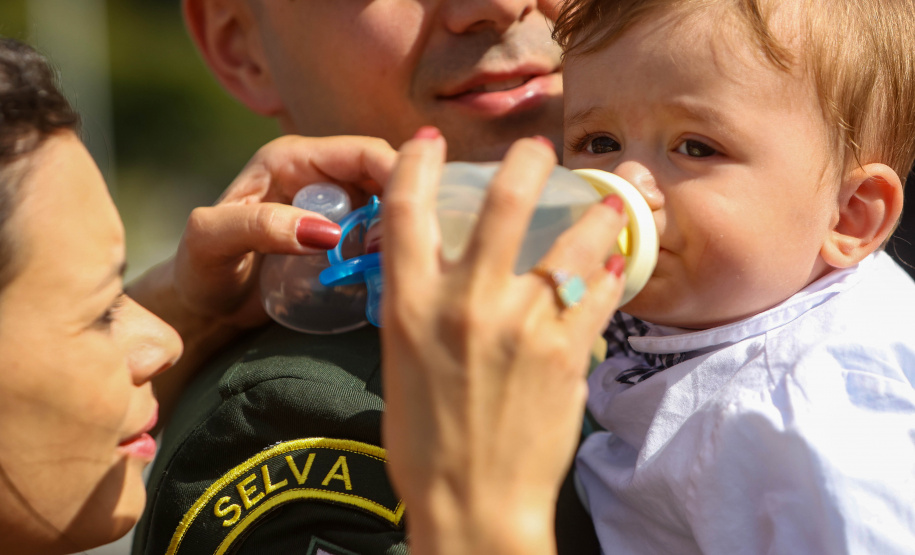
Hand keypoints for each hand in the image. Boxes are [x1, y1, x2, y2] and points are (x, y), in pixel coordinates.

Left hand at [128, 134, 396, 424]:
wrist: (204, 307)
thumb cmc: (199, 271)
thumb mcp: (211, 243)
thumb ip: (259, 226)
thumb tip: (326, 232)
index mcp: (291, 159)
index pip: (362, 152)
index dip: (397, 171)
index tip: (419, 208)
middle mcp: (318, 176)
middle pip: (384, 176)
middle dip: (406, 204)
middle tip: (412, 244)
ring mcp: (333, 208)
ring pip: (389, 206)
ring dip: (402, 229)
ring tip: (405, 261)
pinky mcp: (342, 237)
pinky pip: (380, 234)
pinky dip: (393, 248)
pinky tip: (395, 271)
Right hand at [380, 129, 627, 554]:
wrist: (473, 505)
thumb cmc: (426, 443)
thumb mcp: (401, 363)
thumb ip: (422, 309)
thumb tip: (446, 273)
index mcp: (410, 306)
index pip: (406, 209)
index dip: (417, 162)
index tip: (430, 142)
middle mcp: (465, 303)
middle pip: (503, 202)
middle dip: (525, 162)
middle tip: (537, 151)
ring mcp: (521, 325)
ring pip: (573, 240)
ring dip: (596, 210)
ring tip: (609, 200)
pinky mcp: (566, 352)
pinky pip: (598, 291)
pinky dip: (609, 270)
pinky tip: (614, 261)